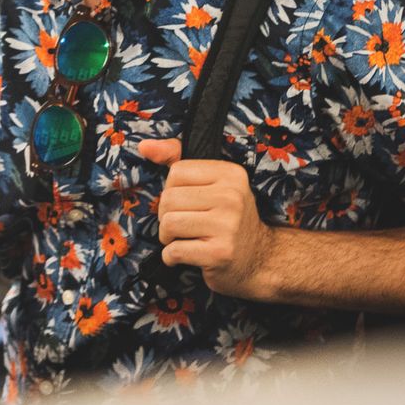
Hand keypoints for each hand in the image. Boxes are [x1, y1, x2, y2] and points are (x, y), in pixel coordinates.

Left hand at [137, 138, 273, 300]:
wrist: (259, 259)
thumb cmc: (228, 218)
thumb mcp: (212, 183)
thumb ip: (177, 158)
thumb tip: (144, 146)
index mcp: (230, 174)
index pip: (176, 172)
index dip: (172, 190)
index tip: (187, 203)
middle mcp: (232, 197)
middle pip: (169, 199)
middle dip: (167, 216)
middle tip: (184, 225)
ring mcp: (227, 226)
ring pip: (169, 224)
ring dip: (168, 237)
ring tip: (185, 239)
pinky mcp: (220, 253)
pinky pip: (174, 251)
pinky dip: (171, 257)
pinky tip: (187, 255)